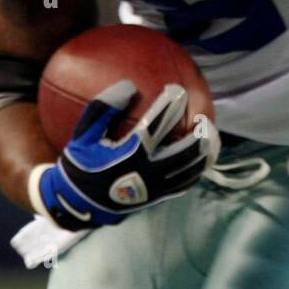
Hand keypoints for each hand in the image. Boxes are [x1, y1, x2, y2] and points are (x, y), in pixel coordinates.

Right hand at [31, 80, 218, 231]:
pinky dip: (196, 169)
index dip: (169, 106)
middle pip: (186, 151)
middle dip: (199, 133)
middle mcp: (147, 173)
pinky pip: (185, 183)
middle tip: (204, 117)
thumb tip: (128, 85)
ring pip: (191, 170)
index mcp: (129, 155)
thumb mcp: (83, 136)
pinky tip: (202, 158)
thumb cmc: (81, 164)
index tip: (178, 90)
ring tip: (211, 136)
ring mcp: (156, 188)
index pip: (156, 126)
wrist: (76, 203)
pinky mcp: (158, 198)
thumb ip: (102, 110)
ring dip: (205, 152)